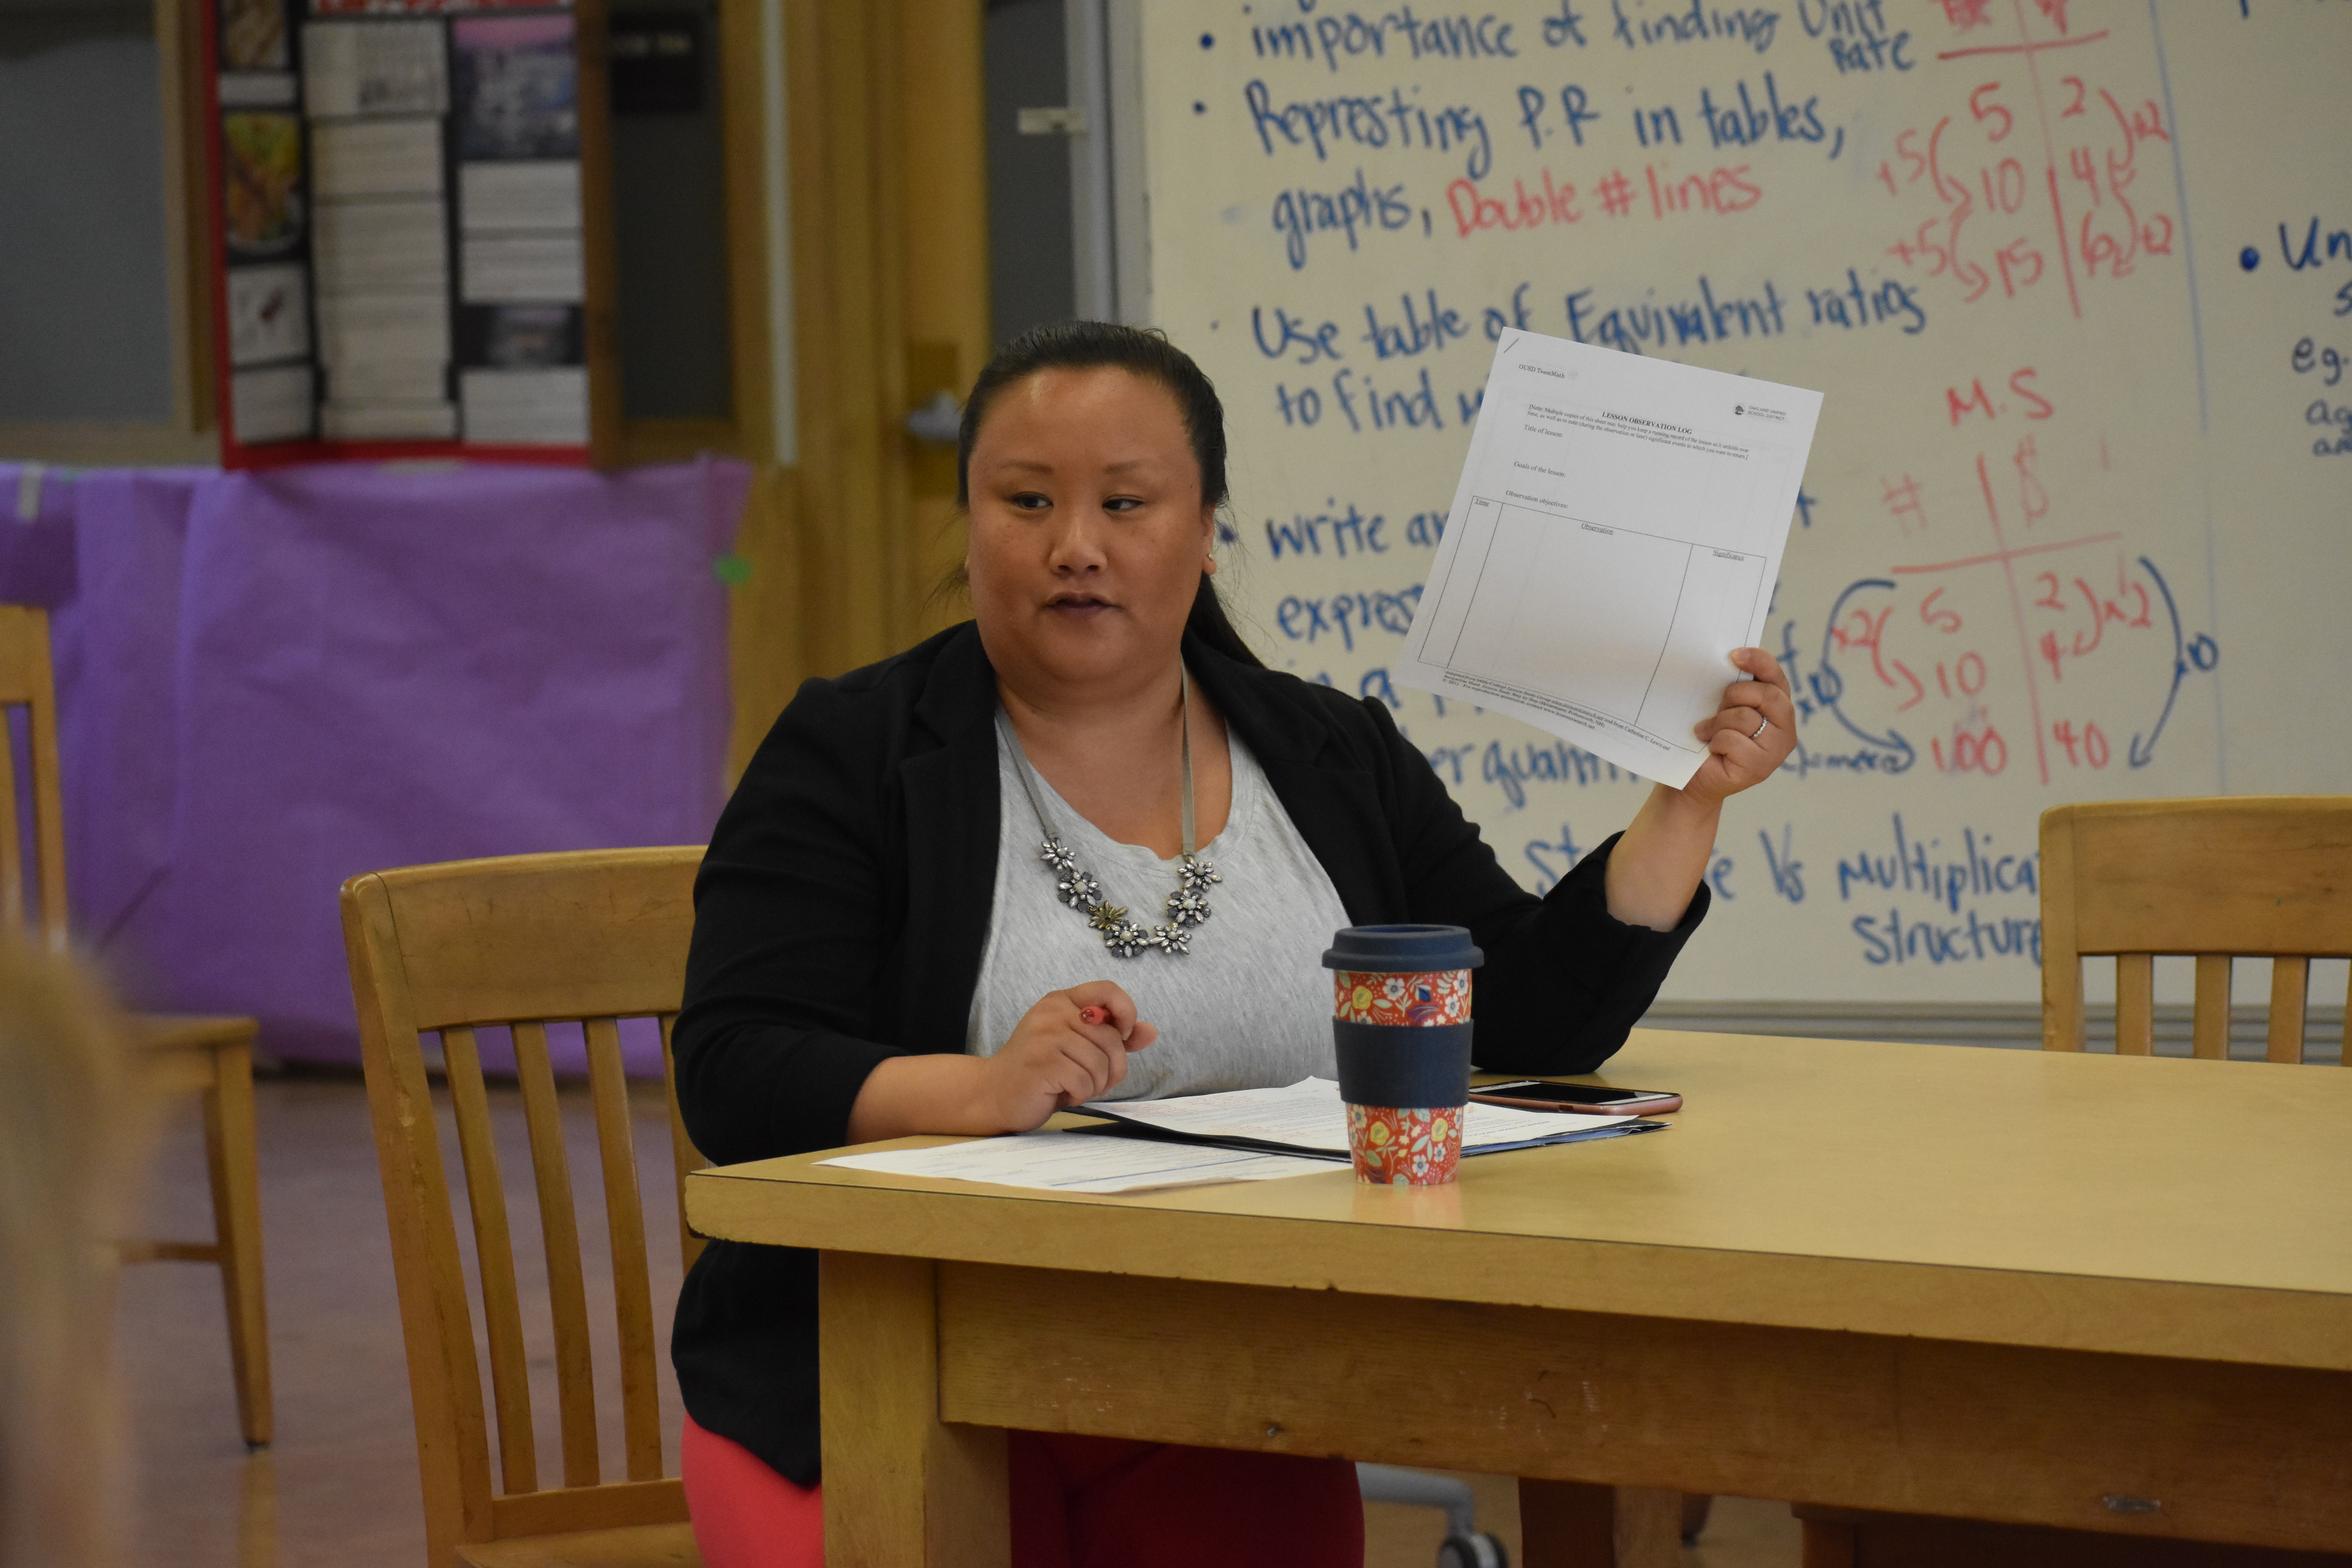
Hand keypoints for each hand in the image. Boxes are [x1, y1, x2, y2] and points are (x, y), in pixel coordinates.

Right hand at [979, 982, 1157, 1131]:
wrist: (994, 1093)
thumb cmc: (1041, 1071)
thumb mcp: (1078, 1047)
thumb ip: (1113, 1037)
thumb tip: (1150, 1032)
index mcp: (1061, 1001)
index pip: (1107, 989)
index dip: (1126, 1011)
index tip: (1123, 1035)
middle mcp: (1053, 1012)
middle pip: (1112, 1037)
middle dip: (1112, 1068)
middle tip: (1091, 1079)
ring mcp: (1046, 1036)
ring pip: (1101, 1062)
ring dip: (1095, 1085)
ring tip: (1074, 1086)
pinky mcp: (1042, 1062)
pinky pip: (1085, 1081)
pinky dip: (1080, 1095)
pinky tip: (1063, 1094)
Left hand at [1683, 647, 1796, 805]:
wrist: (1693, 777)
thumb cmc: (1709, 737)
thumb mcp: (1724, 706)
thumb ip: (1736, 687)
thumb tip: (1730, 658)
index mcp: (1780, 709)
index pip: (1776, 677)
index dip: (1759, 662)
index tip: (1734, 655)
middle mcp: (1786, 730)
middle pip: (1766, 695)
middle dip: (1735, 694)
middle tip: (1717, 706)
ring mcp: (1775, 752)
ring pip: (1746, 718)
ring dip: (1719, 722)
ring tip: (1707, 731)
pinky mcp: (1759, 768)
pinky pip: (1734, 740)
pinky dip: (1716, 741)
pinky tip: (1712, 749)